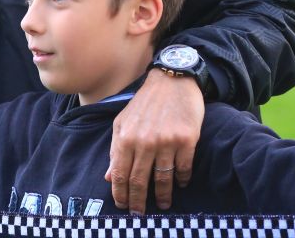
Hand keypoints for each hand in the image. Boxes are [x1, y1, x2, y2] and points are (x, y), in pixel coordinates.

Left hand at [106, 70, 202, 212]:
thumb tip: (108, 177)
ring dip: (162, 196)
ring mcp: (166, 142)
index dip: (120, 194)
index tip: (123, 206)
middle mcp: (144, 141)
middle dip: (138, 202)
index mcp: (126, 137)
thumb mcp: (123, 122)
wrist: (172, 80)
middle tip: (140, 214)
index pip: (120, 174)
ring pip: (163, 179)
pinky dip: (181, 179)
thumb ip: (115, 149)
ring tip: (163, 205)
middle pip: (139, 181)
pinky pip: (183, 168)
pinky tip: (180, 183)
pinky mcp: (186, 140)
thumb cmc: (145, 103)